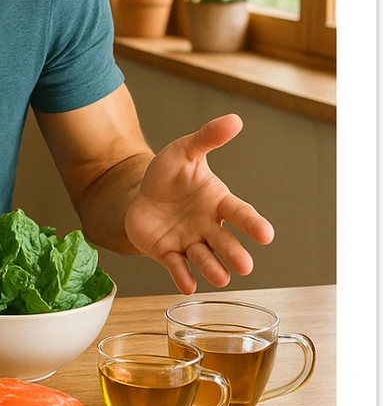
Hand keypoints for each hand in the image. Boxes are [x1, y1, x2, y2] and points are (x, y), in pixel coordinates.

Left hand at [125, 113, 274, 293]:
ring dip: (213, 269)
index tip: (266, 234)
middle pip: (225, 243)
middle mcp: (208, 226)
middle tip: (245, 266)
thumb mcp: (184, 151)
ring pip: (204, 259)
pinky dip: (182, 276)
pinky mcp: (167, 253)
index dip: (252, 224)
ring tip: (221, 278)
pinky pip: (177, 267)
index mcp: (217, 202)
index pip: (240, 214)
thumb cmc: (169, 174)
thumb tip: (234, 119)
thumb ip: (207, 138)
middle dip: (235, 254)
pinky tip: (188, 285)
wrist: (139, 193)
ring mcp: (188, 242)